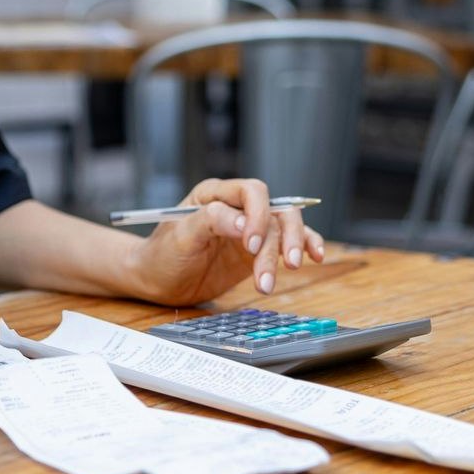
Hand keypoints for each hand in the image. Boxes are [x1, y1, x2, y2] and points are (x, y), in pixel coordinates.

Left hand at [124, 178, 327, 306]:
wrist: (157, 281)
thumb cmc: (162, 254)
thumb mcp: (180, 236)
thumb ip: (211, 221)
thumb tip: (244, 222)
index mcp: (215, 194)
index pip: (251, 192)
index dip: (258, 214)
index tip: (251, 243)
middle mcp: (237, 207)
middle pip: (275, 211)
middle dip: (282, 238)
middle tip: (285, 264)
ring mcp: (249, 229)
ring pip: (284, 230)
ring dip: (288, 252)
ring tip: (270, 282)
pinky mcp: (257, 250)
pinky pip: (287, 243)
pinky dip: (305, 246)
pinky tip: (315, 257)